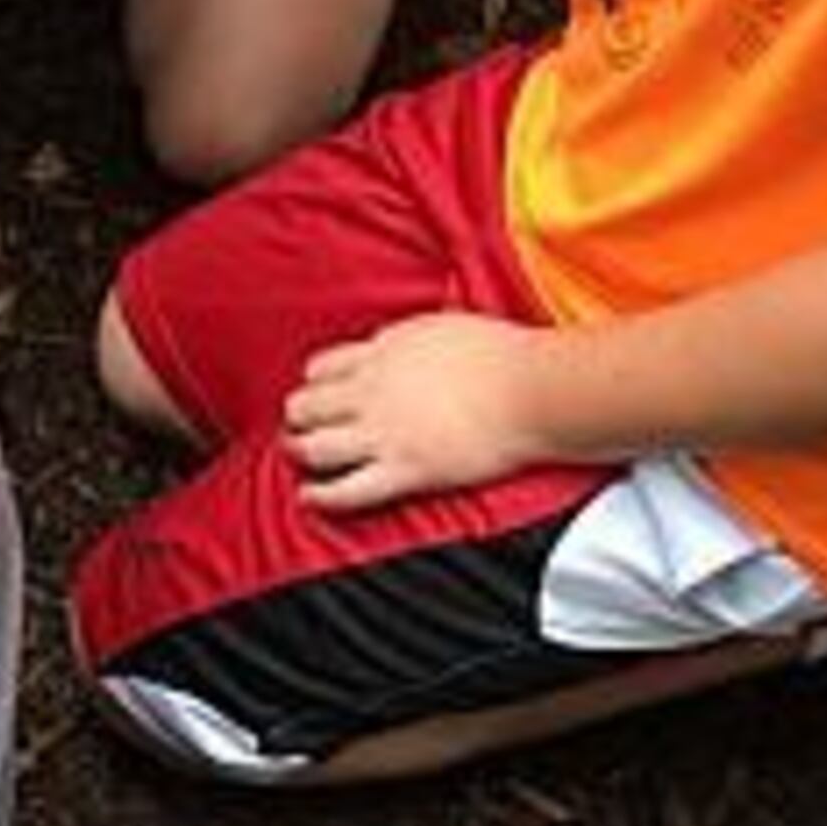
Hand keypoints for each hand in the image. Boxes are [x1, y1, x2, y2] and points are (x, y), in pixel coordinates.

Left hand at [281, 312, 550, 510]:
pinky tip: (308, 498)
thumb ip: (405, 339)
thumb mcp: (438, 327)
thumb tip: (393, 344)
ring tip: (296, 457)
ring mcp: (386, 433)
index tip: (316, 394)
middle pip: (306, 406)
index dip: (312, 385)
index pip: (320, 369)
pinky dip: (321, 496)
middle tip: (298, 428)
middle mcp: (372, 392)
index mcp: (381, 353)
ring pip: (314, 448)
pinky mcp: (406, 471)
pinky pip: (347, 490)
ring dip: (298, 452)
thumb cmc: (499, 355)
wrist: (530, 390)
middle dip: (297, 417)